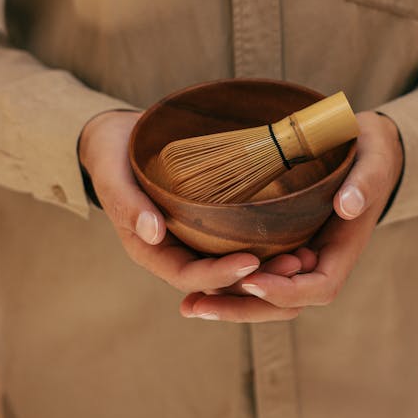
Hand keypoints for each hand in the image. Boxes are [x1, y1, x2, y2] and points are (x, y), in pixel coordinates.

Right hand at [78, 110, 305, 307]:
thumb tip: (153, 232)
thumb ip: (128, 204)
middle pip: (218, 278)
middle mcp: (177, 249)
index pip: (188, 276)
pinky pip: (238, 238)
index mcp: (151, 249)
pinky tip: (295, 232)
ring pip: (233, 262)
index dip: (219, 275)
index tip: (251, 262)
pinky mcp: (210, 219)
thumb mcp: (113, 175)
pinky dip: (265, 241)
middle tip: (295, 265)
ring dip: (268, 265)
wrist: (120, 139)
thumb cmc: (113, 155)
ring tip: (304, 255)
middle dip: (255, 277)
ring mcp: (195, 236)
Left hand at [180, 111, 403, 320]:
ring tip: (189, 305)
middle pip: (284, 303)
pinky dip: (228, 282)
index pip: (319, 287)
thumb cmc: (370, 153)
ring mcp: (298, 256)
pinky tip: (195, 283)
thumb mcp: (374, 160)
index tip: (252, 280)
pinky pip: (255, 272)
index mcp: (343, 249)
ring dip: (229, 303)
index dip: (285, 290)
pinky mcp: (280, 244)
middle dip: (243, 308)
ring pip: (265, 295)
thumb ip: (366, 182)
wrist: (363, 150)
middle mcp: (319, 261)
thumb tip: (347, 205)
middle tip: (198, 306)